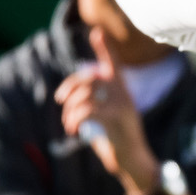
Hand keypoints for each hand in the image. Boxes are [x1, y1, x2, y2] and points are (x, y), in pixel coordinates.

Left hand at [55, 27, 157, 186]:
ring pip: (86, 95)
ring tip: (68, 123)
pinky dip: (74, 119)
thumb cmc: (117, 140)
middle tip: (60, 100)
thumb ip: (93, 104)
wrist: (134, 162)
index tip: (97, 32)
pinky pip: (88, 111)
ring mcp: (121, 106)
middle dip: (70, 86)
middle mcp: (124, 94)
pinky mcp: (116, 120)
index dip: (105, 48)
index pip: (113, 64)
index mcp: (122, 91)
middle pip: (91, 77)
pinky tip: (72, 130)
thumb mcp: (106, 118)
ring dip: (70, 109)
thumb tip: (72, 97)